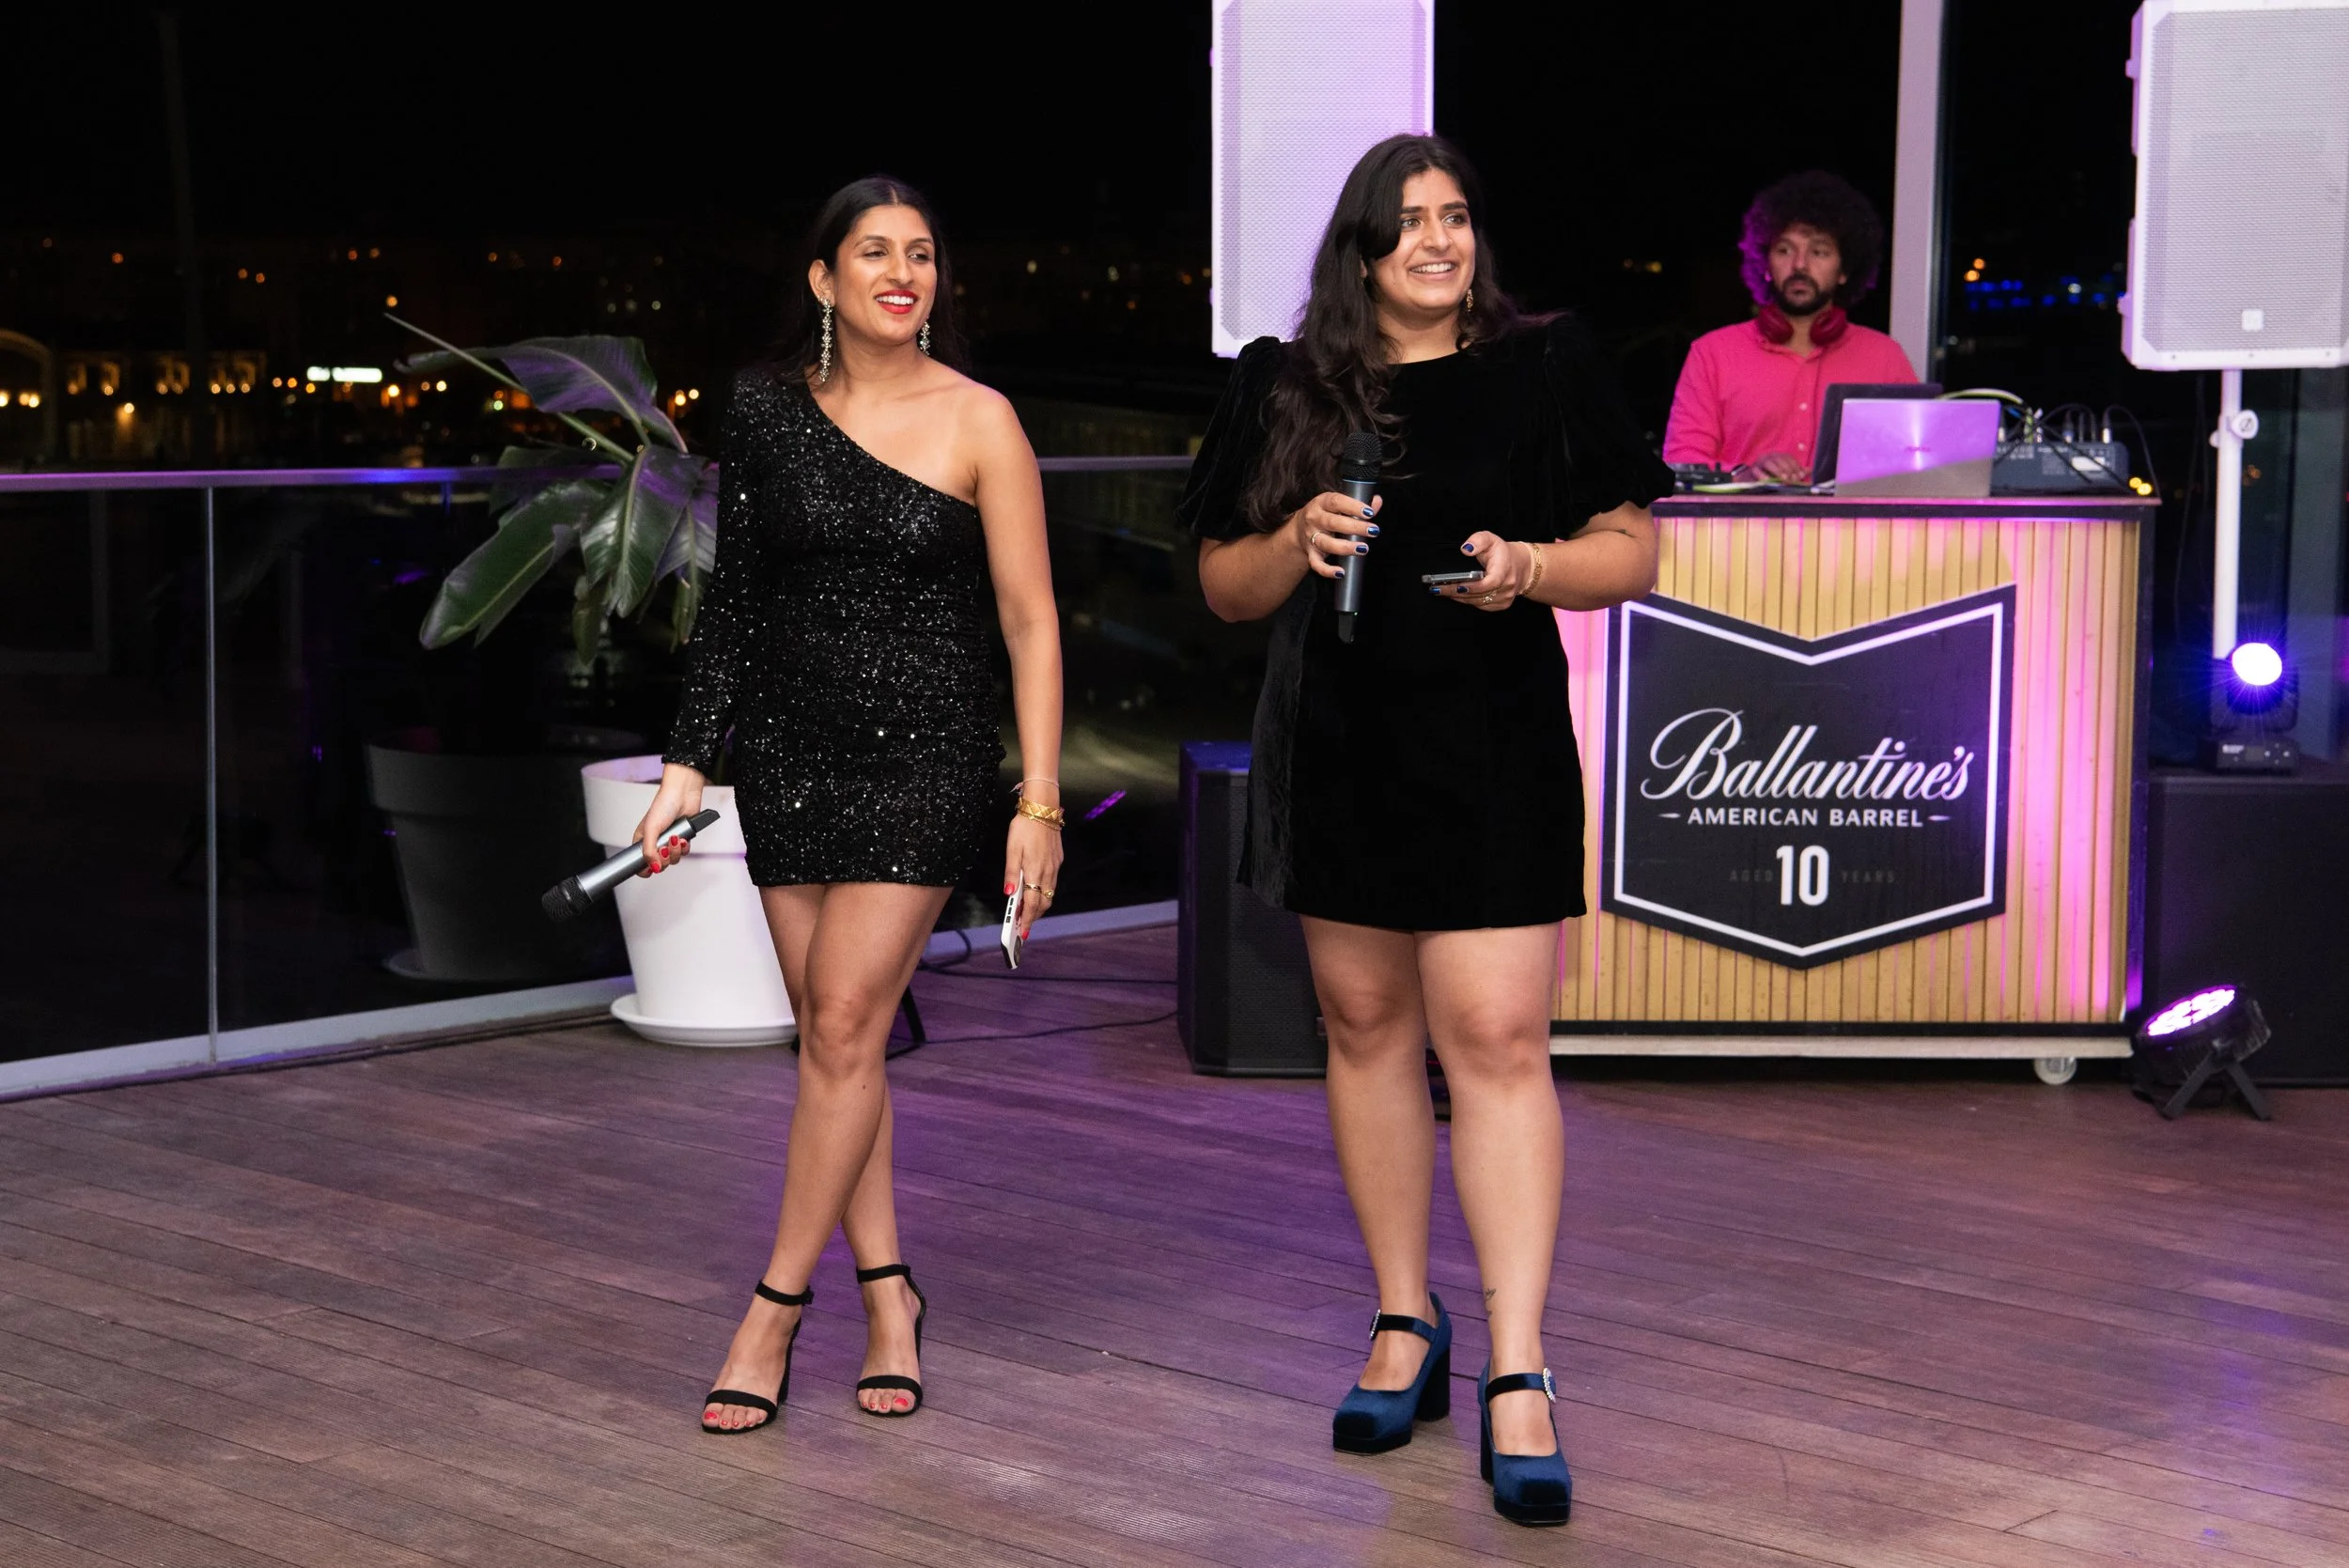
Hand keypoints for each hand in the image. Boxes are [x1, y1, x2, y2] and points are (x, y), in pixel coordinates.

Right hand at [632, 763, 704, 875]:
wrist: (683, 795)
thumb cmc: (663, 806)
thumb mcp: (651, 830)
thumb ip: (649, 851)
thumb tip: (653, 868)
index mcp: (642, 841)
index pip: (640, 864)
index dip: (647, 869)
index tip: (652, 866)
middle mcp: (654, 843)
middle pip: (659, 865)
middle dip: (664, 858)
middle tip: (665, 847)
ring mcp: (668, 842)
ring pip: (672, 860)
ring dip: (675, 851)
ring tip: (675, 838)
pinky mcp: (681, 840)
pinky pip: (683, 853)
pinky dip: (684, 847)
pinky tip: (683, 838)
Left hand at [1003, 812, 1063, 937]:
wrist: (1042, 808)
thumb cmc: (1024, 827)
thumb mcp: (1012, 850)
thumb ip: (1011, 874)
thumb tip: (1009, 894)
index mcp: (1035, 870)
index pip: (1032, 903)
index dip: (1027, 919)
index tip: (1022, 932)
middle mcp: (1048, 871)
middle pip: (1044, 902)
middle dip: (1034, 916)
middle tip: (1023, 925)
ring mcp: (1055, 866)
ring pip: (1050, 893)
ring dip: (1040, 905)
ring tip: (1028, 911)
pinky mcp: (1058, 859)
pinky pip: (1053, 882)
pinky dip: (1045, 891)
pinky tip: (1036, 891)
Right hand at [1286, 491, 1382, 579]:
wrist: (1299, 528)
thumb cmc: (1326, 514)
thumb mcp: (1338, 505)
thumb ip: (1359, 504)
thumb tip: (1377, 501)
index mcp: (1322, 503)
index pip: (1336, 502)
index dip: (1353, 507)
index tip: (1369, 513)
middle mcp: (1314, 519)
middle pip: (1333, 523)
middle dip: (1355, 527)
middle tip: (1373, 531)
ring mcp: (1311, 537)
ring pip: (1327, 543)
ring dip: (1346, 547)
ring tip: (1363, 548)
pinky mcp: (1311, 553)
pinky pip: (1317, 564)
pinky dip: (1327, 570)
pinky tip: (1340, 572)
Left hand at [1437, 532, 1534, 611]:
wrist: (1521, 565)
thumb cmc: (1503, 553)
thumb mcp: (1491, 539)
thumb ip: (1478, 540)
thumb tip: (1466, 549)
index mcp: (1504, 569)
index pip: (1490, 582)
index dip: (1473, 587)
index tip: (1457, 585)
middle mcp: (1507, 586)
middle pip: (1479, 594)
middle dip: (1456, 592)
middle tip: (1437, 589)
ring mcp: (1505, 598)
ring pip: (1478, 602)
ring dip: (1459, 598)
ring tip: (1441, 591)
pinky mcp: (1501, 605)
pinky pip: (1481, 606)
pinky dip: (1467, 601)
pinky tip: (1454, 595)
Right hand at [1735, 451, 1809, 483]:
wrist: (1751, 478)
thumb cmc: (1770, 475)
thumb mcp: (1785, 472)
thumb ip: (1796, 471)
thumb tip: (1810, 470)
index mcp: (1778, 456)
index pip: (1788, 458)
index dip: (1795, 466)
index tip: (1800, 475)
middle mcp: (1769, 456)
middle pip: (1779, 459)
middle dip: (1787, 469)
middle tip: (1792, 479)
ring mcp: (1759, 462)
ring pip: (1769, 463)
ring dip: (1777, 471)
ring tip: (1784, 479)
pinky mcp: (1751, 470)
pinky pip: (1756, 471)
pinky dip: (1762, 475)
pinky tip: (1768, 481)